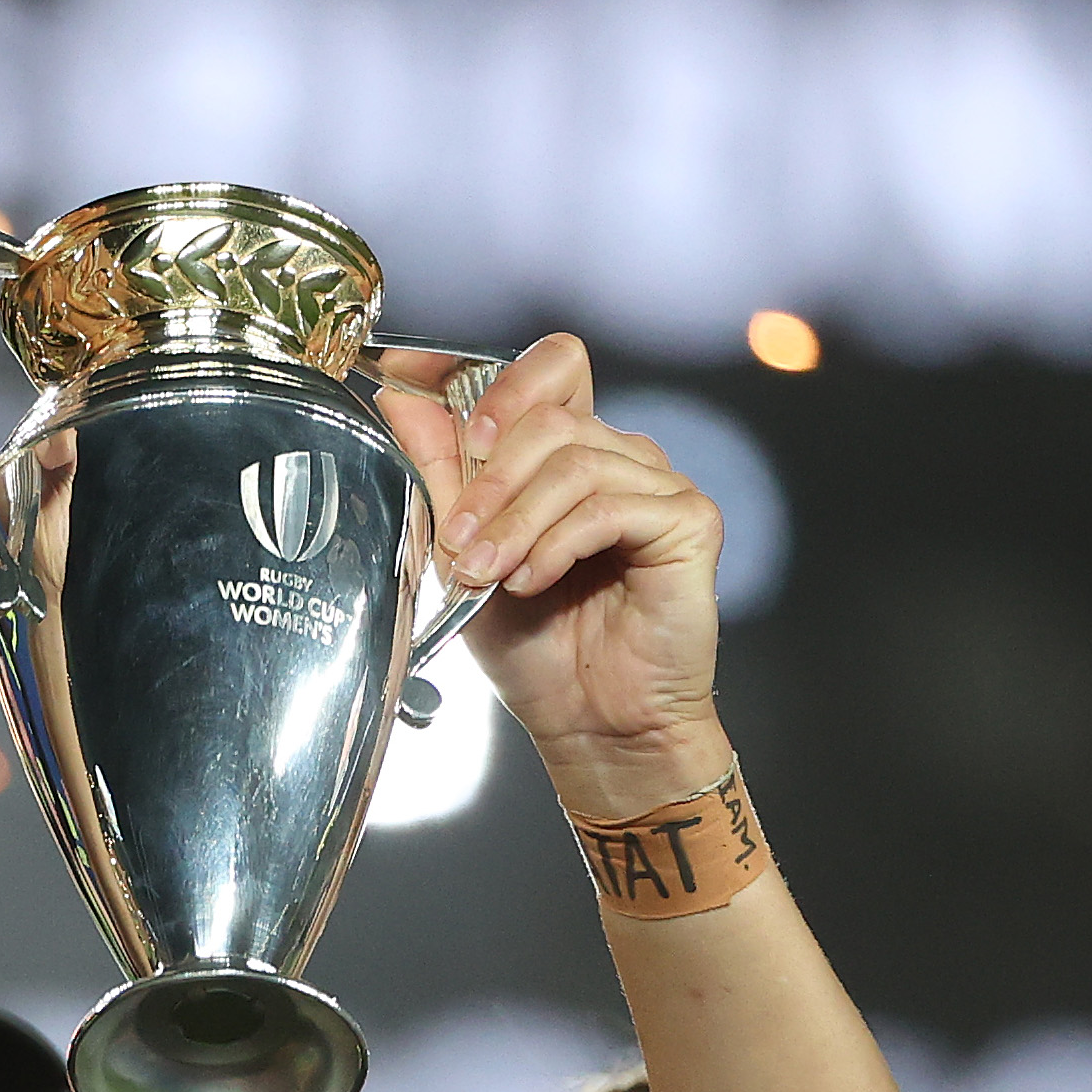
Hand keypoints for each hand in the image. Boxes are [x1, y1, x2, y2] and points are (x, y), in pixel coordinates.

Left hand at [371, 334, 727, 811]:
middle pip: (550, 417)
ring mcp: (660, 486)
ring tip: (489, 575)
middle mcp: (622, 458)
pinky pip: (609, 506)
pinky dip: (558, 544)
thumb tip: (402, 400)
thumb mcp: (465, 556)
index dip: (497, 382)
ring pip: (575, 460)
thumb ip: (441, 477)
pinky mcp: (689, 522)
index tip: (438, 409)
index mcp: (573, 454)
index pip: (553, 368)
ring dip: (515, 521)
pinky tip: (534, 581)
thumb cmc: (537, 649)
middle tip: (459, 543)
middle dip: (488, 481)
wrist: (591, 723)